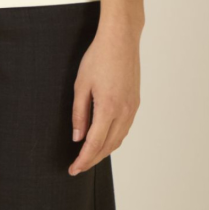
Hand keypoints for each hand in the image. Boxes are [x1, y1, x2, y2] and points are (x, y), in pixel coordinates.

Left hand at [68, 24, 140, 175]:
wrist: (121, 40)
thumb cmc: (99, 57)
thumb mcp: (81, 85)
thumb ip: (79, 114)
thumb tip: (77, 137)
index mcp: (108, 108)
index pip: (94, 144)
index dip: (83, 160)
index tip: (73, 169)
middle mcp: (124, 112)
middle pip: (108, 147)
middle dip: (92, 159)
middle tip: (78, 166)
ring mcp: (132, 108)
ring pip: (118, 139)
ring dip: (104, 151)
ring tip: (89, 156)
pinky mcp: (135, 103)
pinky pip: (124, 128)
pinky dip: (113, 139)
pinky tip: (104, 138)